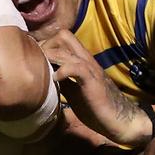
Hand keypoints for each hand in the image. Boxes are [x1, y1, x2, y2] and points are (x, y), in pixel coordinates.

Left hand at [40, 30, 150, 145]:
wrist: (119, 119)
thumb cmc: (95, 105)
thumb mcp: (73, 90)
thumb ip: (61, 80)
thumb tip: (43, 76)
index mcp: (80, 60)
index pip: (62, 38)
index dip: (46, 43)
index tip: (35, 57)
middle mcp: (85, 59)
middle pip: (64, 35)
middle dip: (46, 45)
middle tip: (38, 62)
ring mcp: (90, 68)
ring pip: (67, 49)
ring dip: (50, 57)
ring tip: (42, 69)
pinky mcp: (92, 80)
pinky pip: (75, 67)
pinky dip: (62, 71)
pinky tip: (55, 80)